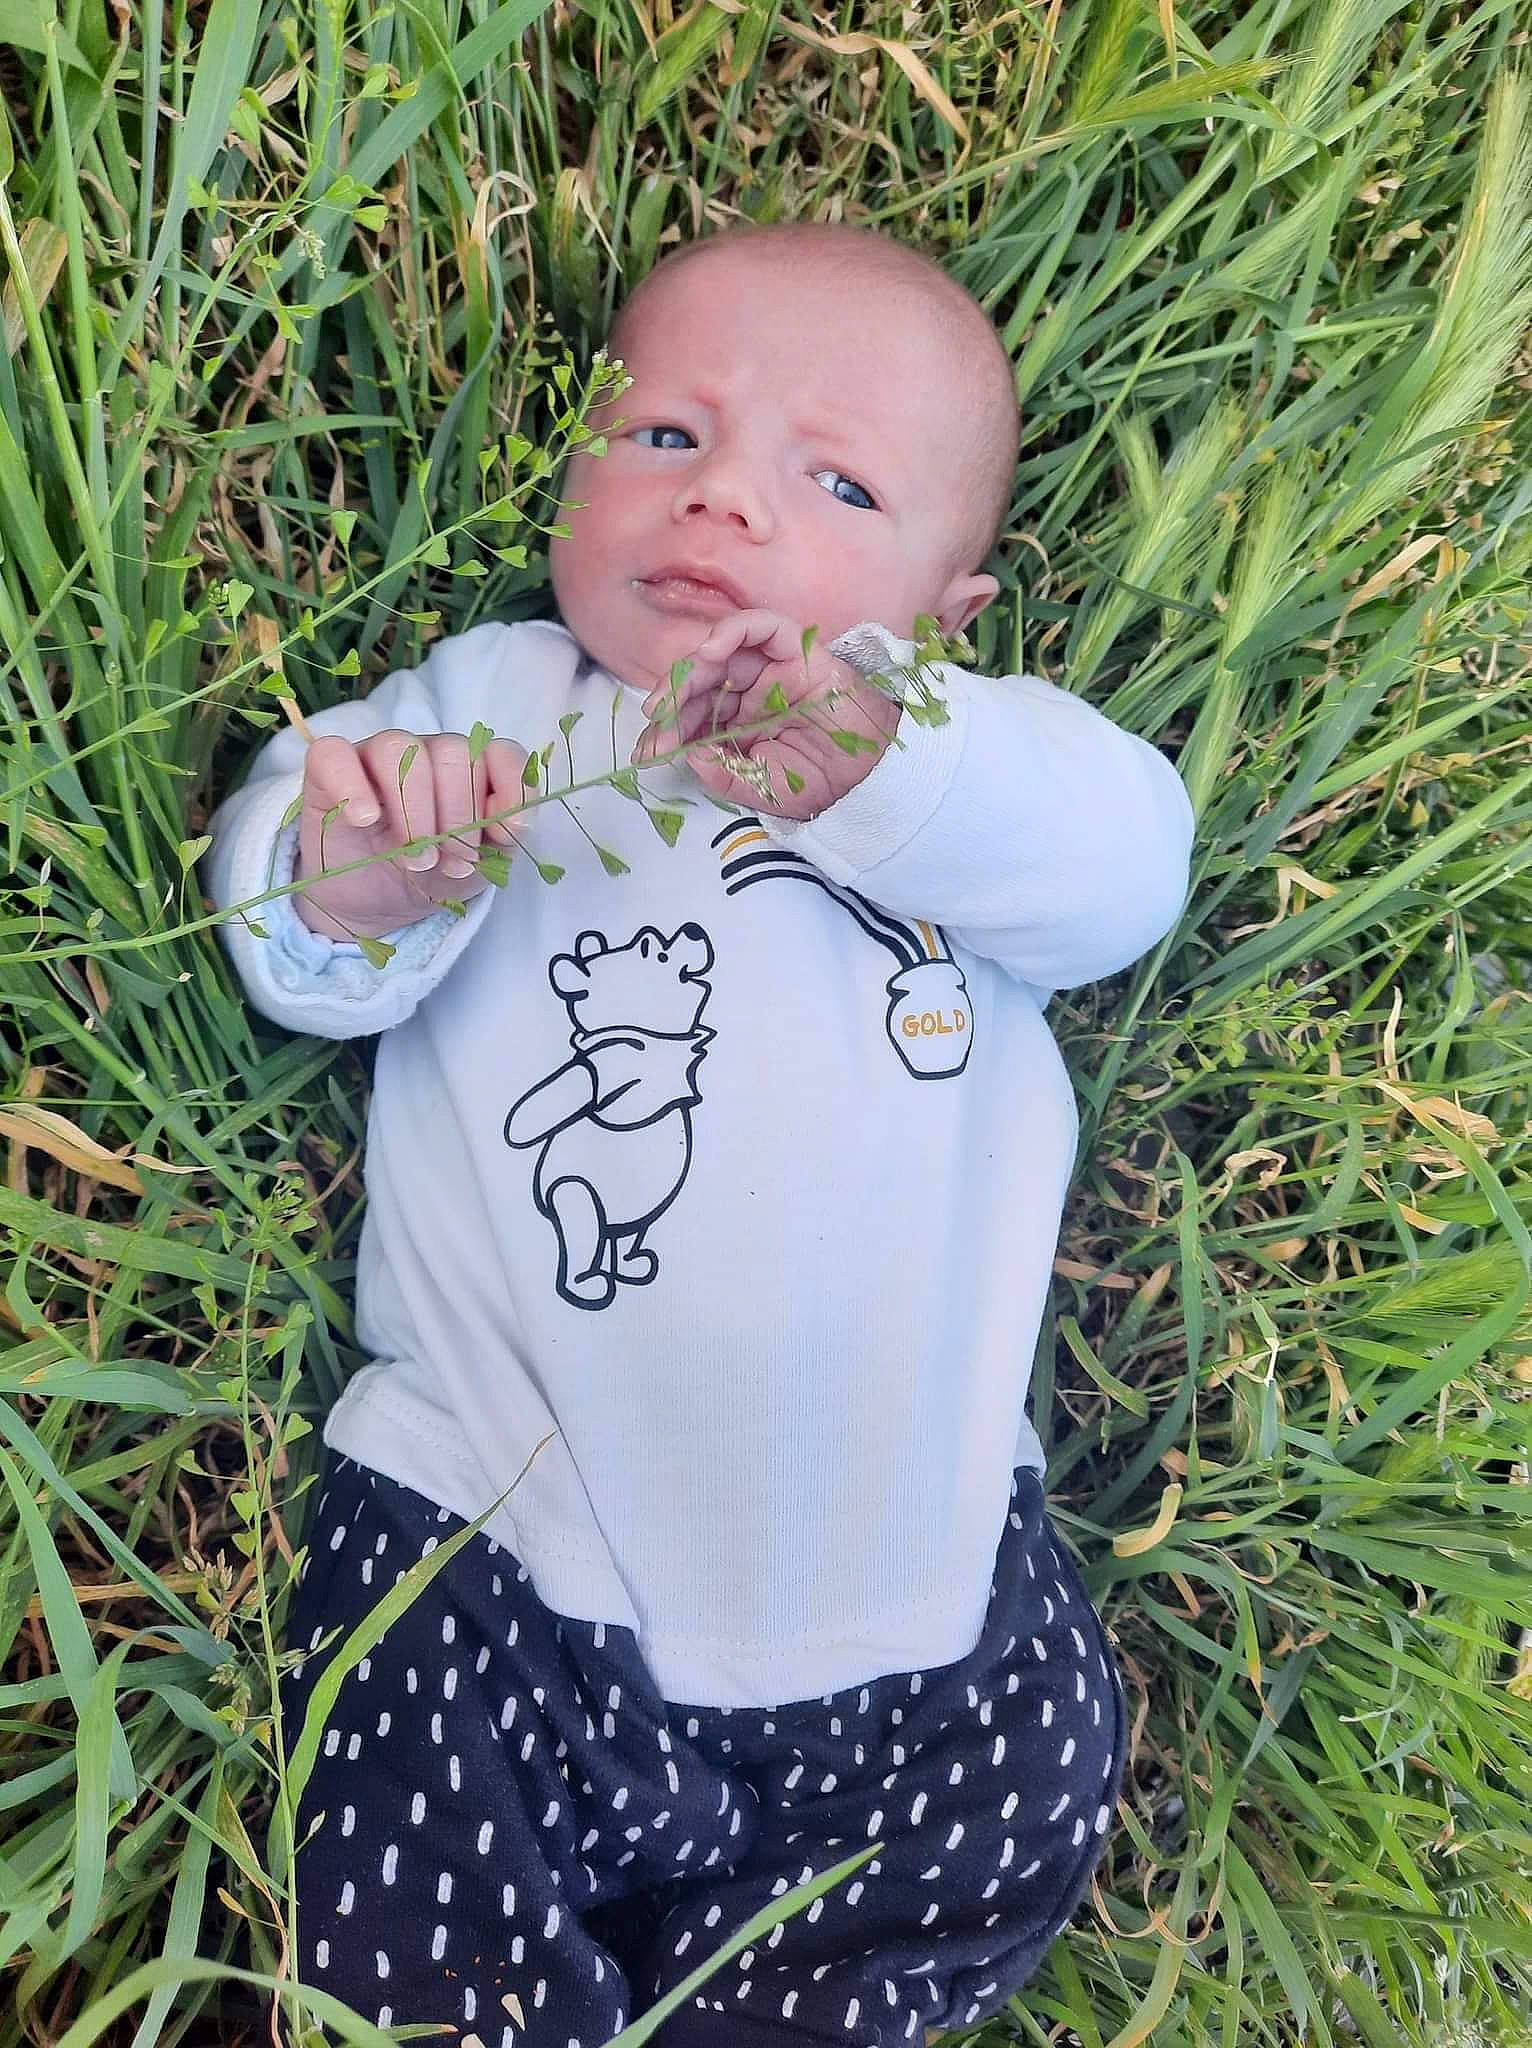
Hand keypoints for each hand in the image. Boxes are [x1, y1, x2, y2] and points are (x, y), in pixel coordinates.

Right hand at [294, 729, 527, 939]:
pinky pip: (334, 753)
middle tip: (447, 863)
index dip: (510, 791)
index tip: (502, 837)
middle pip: (454, 754)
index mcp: (473, 768)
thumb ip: (506, 836)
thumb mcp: (482, 864)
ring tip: (414, 859)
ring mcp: (378, 754)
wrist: (379, 902)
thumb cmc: (435, 873)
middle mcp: (429, 752)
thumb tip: (514, 820)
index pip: (502, 753)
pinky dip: (352, 786)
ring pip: (400, 749)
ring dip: (413, 810)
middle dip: (457, 818)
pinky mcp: (330, 769)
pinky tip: (365, 820)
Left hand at [630, 610, 902, 820]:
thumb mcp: (757, 788)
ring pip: (722, 650)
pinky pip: (762, 626)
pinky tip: (710, 652)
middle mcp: (751, 691)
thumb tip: (687, 752)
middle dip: (672, 700)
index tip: (647, 752)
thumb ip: (721, 772)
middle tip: (654, 722)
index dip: (667, 729)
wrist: (868, 780)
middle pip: (701, 680)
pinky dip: (732, 630)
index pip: (693, 714)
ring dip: (690, 667)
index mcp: (738, 723)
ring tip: (672, 695)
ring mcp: (773, 669)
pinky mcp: (797, 651)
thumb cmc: (818, 784)